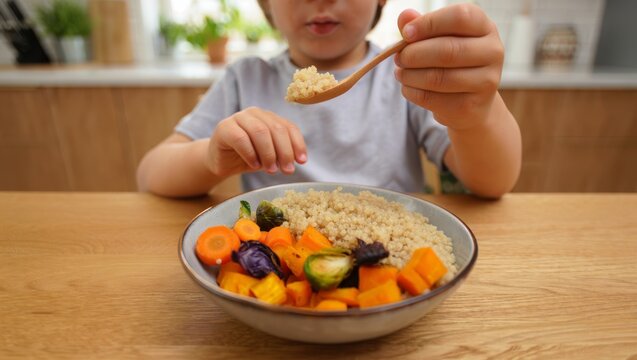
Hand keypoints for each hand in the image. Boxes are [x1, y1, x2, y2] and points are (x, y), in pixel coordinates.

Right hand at [206, 107, 306, 176]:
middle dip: (284, 151)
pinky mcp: (224, 128)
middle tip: (287, 170)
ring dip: (269, 153)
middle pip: (275, 129)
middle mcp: (254, 114)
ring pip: (259, 132)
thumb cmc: (247, 157)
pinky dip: (251, 154)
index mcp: (268, 117)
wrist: (220, 161)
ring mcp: (238, 118)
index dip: (297, 143)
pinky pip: (240, 138)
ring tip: (271, 169)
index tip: (302, 161)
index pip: (288, 127)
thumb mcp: (269, 155)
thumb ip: (281, 153)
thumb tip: (297, 159)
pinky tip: (254, 165)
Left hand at [394, 4, 504, 130]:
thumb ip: (422, 26)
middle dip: (414, 54)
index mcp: (484, 27)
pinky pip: (432, 99)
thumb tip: (404, 16)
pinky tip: (407, 87)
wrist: (472, 103)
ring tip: (400, 72)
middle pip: (447, 50)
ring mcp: (486, 81)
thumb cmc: (453, 62)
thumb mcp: (440, 39)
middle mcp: (492, 51)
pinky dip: (412, 92)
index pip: (459, 17)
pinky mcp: (471, 105)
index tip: (406, 33)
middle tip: (398, 58)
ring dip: (410, 75)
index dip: (428, 23)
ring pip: (438, 77)